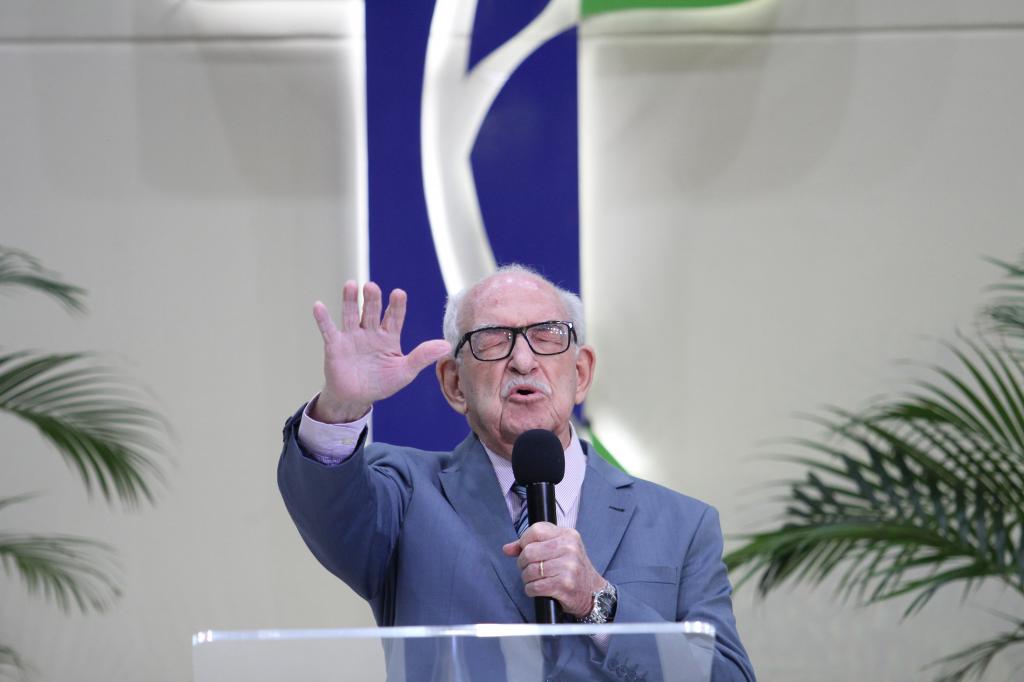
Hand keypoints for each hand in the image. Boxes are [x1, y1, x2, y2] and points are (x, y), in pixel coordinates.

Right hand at [311, 280, 450, 422]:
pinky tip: (319, 305)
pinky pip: (329, 330)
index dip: (396, 306)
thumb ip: (422, 356)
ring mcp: (352, 337)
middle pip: (372, 312)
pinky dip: (323, 319)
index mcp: (389, 337)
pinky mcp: (335, 346)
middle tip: (372, 286)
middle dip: (372, 300)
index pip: (394, 317)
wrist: (356, 398)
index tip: (398, 293)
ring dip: (350, 301)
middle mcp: (370, 332)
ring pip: (351, 315)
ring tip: (351, 285)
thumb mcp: (405, 371)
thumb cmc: (382, 383)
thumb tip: (446, 345)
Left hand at [502, 522, 605, 617]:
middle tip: (529, 568)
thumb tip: (507, 548)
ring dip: (527, 578)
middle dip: (523, 563)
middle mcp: (569, 548)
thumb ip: (532, 544)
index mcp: (567, 535)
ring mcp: (568, 567)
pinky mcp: (564, 585)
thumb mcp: (558, 549)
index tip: (526, 551)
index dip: (524, 542)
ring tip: (535, 579)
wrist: (592, 591)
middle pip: (529, 552)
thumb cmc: (572, 568)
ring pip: (530, 570)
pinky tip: (538, 589)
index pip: (535, 530)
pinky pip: (534, 587)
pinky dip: (531, 590)